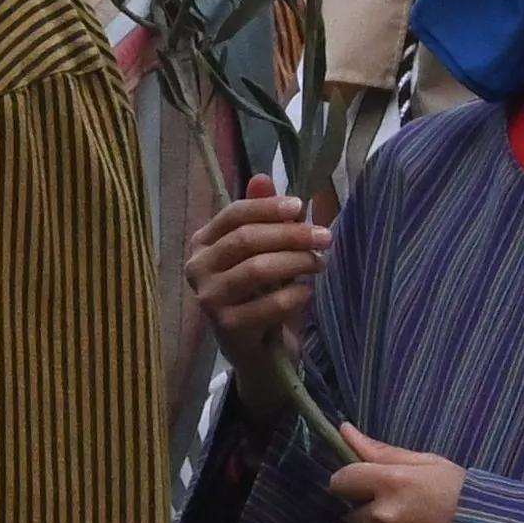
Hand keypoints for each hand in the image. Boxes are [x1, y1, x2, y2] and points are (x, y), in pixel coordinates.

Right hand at [185, 182, 329, 368]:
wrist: (253, 345)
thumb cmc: (257, 290)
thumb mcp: (261, 250)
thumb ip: (261, 215)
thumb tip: (263, 177)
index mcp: (203, 242)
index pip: (234, 214)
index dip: (268, 207)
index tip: (301, 206)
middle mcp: (198, 268)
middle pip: (246, 239)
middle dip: (291, 235)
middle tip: (325, 237)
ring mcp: (209, 298)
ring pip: (257, 269)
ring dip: (295, 262)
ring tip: (319, 263)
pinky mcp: (226, 325)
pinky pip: (268, 305)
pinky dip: (293, 296)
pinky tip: (306, 292)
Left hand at [331, 422, 463, 522]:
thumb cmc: (465, 497)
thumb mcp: (430, 465)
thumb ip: (382, 452)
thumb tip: (344, 431)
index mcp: (391, 483)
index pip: (341, 481)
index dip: (353, 484)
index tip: (368, 488)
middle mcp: (383, 518)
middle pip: (354, 515)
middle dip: (373, 513)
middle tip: (408, 514)